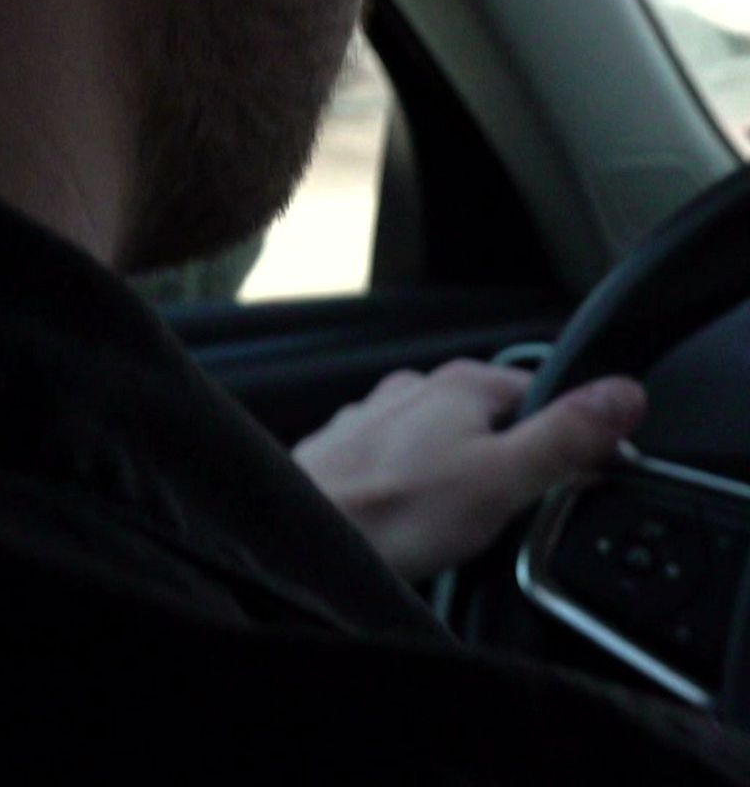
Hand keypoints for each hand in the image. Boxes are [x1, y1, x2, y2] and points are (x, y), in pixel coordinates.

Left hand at [292, 360, 646, 581]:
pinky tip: (407, 519)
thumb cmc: (391, 512)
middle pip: (494, 421)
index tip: (563, 485)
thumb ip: (566, 435)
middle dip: (506, 467)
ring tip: (446, 524)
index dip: (568, 442)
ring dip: (457, 478)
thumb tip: (623, 395)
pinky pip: (403, 464)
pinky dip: (414, 487)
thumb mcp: (502, 479)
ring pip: (445, 443)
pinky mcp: (352, 446)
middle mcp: (417, 387)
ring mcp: (379, 414)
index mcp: (463, 383)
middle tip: (495, 517)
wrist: (300, 538)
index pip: (545, 395)